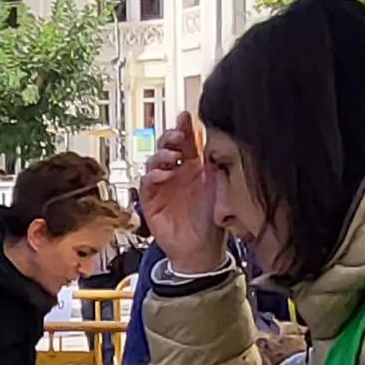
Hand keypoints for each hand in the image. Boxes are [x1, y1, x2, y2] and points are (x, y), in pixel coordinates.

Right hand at [138, 112, 230, 272]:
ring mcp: (162, 184)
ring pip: (154, 160)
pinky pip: (146, 182)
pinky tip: (165, 174)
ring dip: (162, 154)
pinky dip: (154, 175)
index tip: (186, 116)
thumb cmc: (211, 218)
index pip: (187, 141)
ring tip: (173, 156)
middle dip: (170, 137)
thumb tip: (214, 138)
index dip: (184, 128)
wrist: (201, 247)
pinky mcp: (151, 199)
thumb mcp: (218, 186)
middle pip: (167, 146)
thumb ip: (214, 163)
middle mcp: (176, 172)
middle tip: (178, 136)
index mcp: (193, 165)